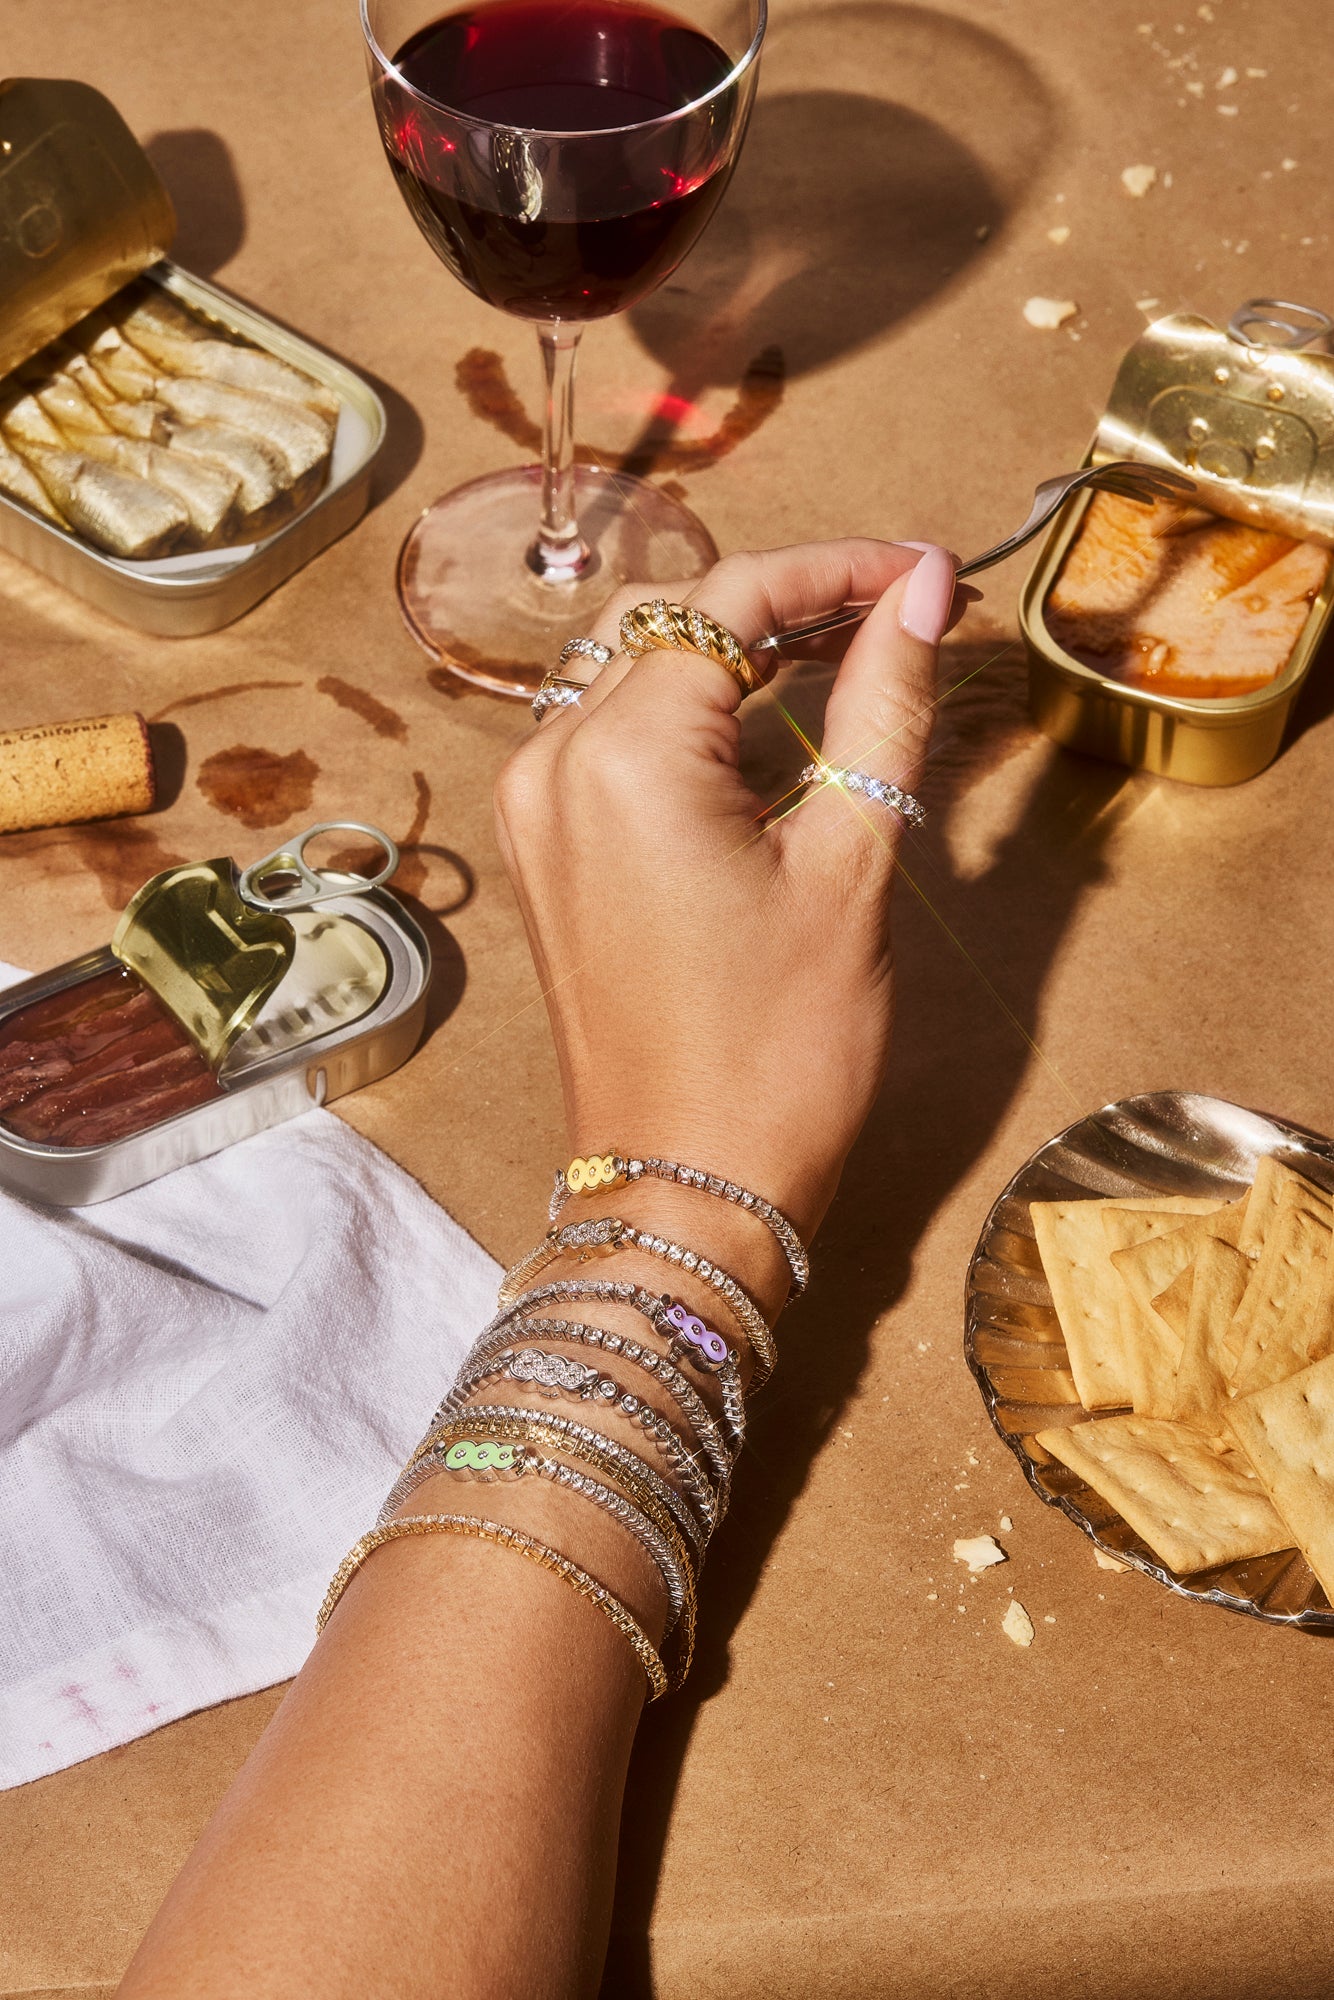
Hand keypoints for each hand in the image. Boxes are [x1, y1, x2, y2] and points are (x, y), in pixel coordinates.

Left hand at [494, 540, 965, 1270]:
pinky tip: (769, 727)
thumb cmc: (778, 1052)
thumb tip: (925, 593)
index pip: (728, 599)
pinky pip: (610, 738)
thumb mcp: (851, 866)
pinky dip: (688, 715)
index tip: (924, 572)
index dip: (837, 568)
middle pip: (667, 620)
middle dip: (783, 600)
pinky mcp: (545, 853)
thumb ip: (885, 707)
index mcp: (621, 755)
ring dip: (733, 653)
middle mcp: (550, 762)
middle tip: (894, 611)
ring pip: (632, 672)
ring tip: (847, 654)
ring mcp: (534, 811)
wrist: (690, 1187)